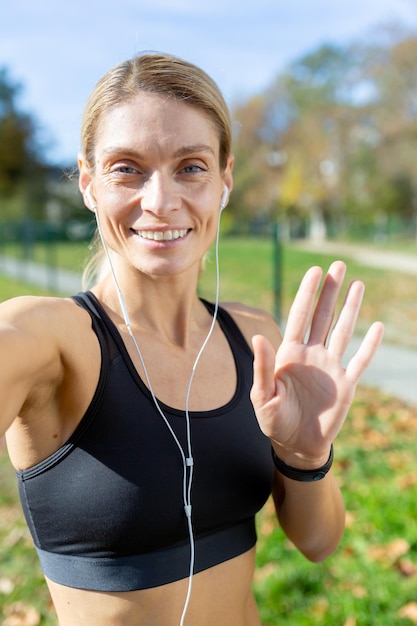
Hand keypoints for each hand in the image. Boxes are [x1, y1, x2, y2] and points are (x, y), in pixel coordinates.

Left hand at [250, 261, 383, 467]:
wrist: (295, 445)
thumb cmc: (274, 421)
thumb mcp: (262, 396)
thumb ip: (262, 368)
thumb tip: (259, 337)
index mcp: (289, 354)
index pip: (299, 317)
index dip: (306, 294)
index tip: (314, 271)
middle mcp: (312, 355)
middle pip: (323, 316)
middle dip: (330, 291)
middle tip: (338, 265)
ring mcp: (330, 367)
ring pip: (343, 331)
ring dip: (350, 308)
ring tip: (357, 284)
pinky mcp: (346, 385)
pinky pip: (361, 361)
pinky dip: (370, 345)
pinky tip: (378, 327)